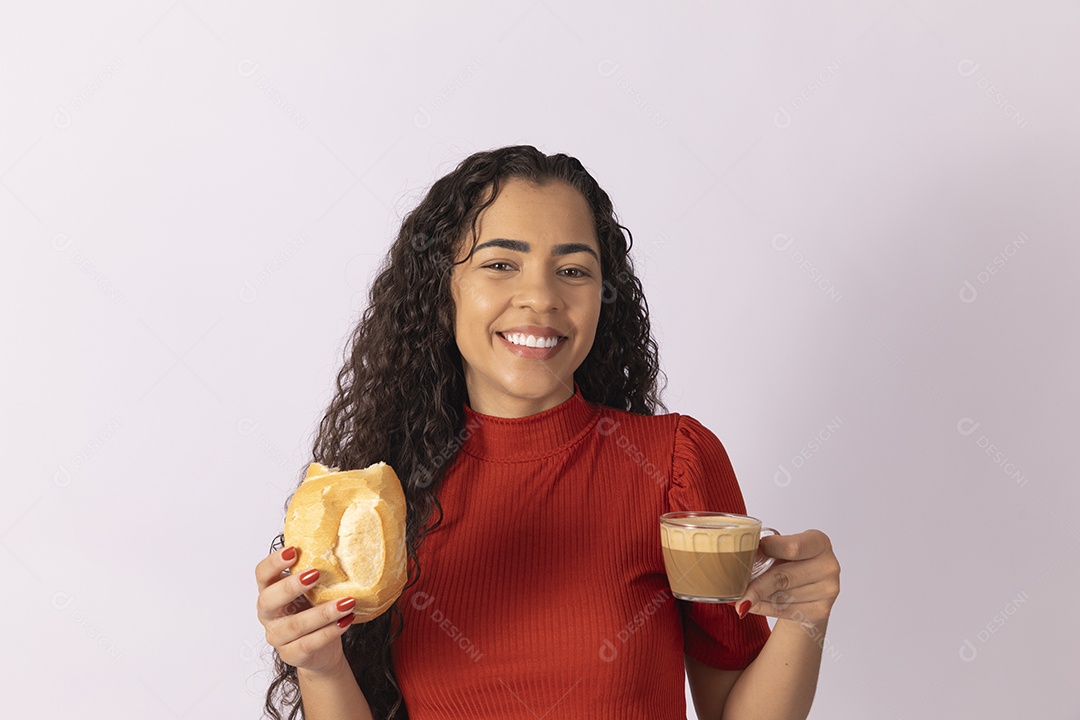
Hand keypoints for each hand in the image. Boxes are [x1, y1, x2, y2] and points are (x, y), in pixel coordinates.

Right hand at [255, 547, 355, 674]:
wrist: (322, 650)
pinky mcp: (291, 654)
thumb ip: (315, 569)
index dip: (274, 562)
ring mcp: (277, 636)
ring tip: (347, 602)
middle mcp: (268, 614)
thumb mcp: (313, 589)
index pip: (262, 574)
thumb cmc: (314, 610)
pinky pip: (309, 643)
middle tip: (315, 573)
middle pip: (269, 600)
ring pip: (295, 625)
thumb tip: (339, 538)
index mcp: (270, 591)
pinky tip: (346, 620)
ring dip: (322, 612)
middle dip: (291, 586)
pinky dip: (329, 632)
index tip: (294, 550)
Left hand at [735, 529, 839, 628]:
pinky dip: (763, 608)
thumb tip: (740, 555)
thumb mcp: (782, 550)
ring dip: (757, 598)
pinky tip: (751, 606)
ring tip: (742, 596)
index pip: (792, 548)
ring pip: (781, 596)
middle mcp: (829, 566)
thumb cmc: (791, 563)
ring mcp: (828, 590)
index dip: (767, 551)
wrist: (810, 590)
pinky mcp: (820, 612)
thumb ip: (768, 548)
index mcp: (818, 542)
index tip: (747, 555)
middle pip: (783, 577)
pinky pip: (784, 611)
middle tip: (734, 591)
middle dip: (755, 585)